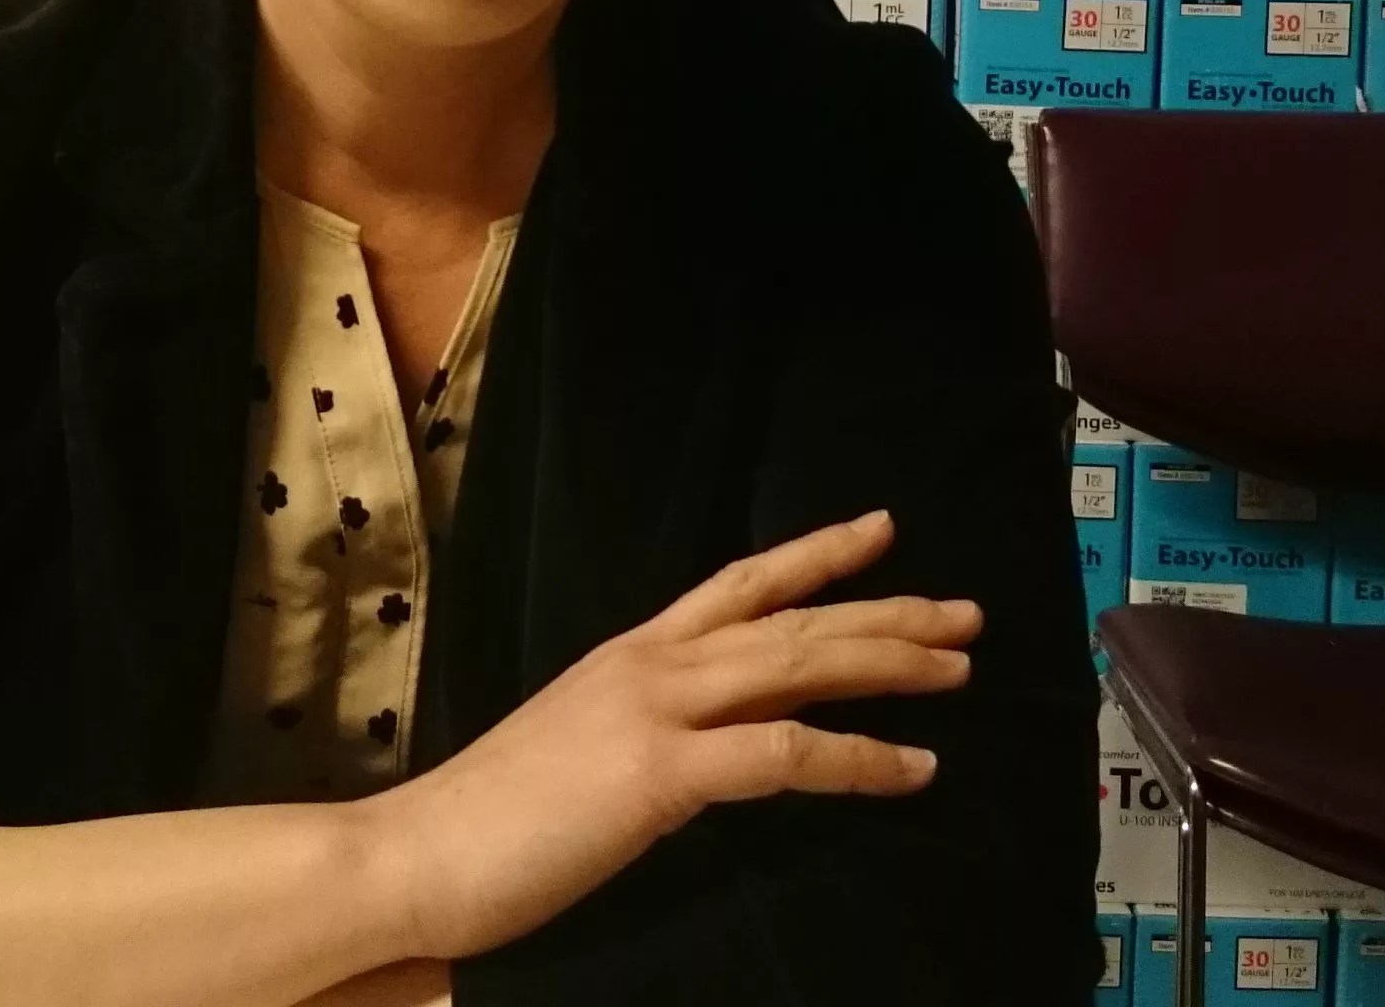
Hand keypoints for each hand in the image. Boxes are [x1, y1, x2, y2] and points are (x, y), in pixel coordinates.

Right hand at [355, 511, 977, 963]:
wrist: (418, 853)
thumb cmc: (491, 824)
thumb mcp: (582, 754)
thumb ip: (646, 737)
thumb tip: (708, 752)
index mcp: (629, 656)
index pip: (738, 584)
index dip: (815, 555)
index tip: (881, 532)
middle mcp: (650, 663)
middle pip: (791, 618)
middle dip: (886, 610)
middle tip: (966, 612)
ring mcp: (656, 711)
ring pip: (798, 665)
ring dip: (889, 664)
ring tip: (960, 669)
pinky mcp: (660, 772)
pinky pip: (786, 754)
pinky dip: (860, 759)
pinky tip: (914, 767)